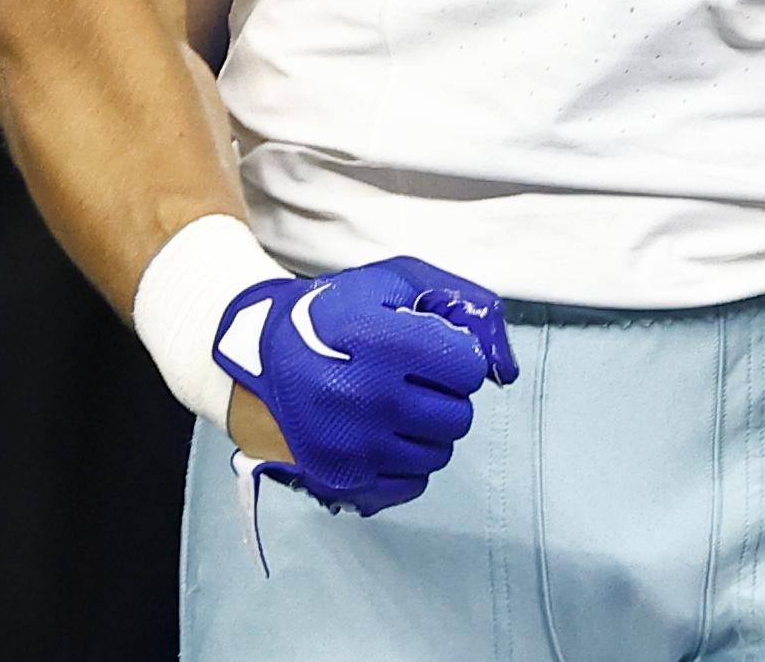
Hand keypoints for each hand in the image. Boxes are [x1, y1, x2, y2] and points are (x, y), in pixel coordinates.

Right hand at [212, 256, 516, 516]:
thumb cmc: (333, 315)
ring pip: (438, 453)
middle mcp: (371, 400)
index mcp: (385, 345)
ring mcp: (355, 446)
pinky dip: (403, 461)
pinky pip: (410, 483)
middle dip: (444, 396)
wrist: (258, 356)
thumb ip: (460, 302)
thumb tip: (506, 365)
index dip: (455, 358)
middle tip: (413, 380)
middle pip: (458, 417)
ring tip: (393, 406)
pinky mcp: (342, 480)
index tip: (432, 351)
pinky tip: (379, 433)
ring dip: (426, 430)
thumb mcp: (394, 281)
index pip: (468, 370)